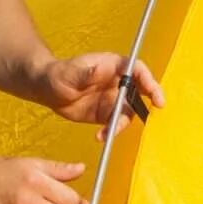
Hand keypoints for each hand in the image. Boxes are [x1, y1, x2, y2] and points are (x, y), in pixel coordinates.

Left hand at [40, 52, 163, 136]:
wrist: (47, 89)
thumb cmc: (58, 74)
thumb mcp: (70, 71)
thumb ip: (86, 72)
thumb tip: (101, 69)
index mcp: (113, 65)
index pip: (137, 70)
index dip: (149, 81)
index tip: (155, 96)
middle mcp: (118, 82)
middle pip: (140, 92)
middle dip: (148, 104)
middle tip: (152, 114)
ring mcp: (113, 99)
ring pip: (128, 112)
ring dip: (121, 124)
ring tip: (108, 133)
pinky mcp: (106, 114)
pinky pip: (115, 124)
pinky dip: (111, 132)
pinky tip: (100, 137)